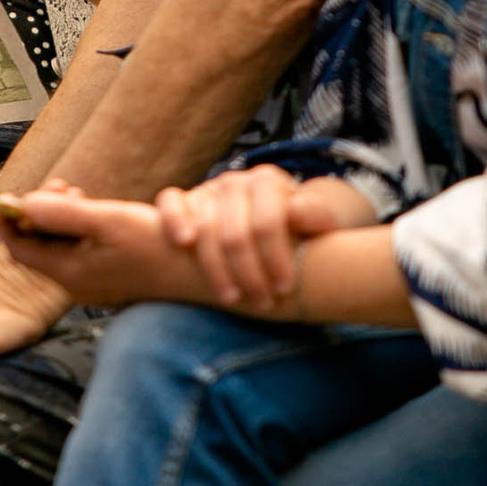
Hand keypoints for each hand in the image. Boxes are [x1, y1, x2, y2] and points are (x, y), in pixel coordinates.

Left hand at [0, 186, 219, 308]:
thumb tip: (24, 203)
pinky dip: (78, 232)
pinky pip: (79, 254)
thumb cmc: (156, 246)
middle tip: (59, 187)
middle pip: (38, 247)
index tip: (10, 195)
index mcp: (68, 271)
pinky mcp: (109, 280)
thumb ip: (62, 212)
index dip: (8, 219)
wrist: (198, 275)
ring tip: (78, 195)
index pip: (18, 247)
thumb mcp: (107, 220)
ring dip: (61, 220)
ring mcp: (93, 284)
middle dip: (39, 213)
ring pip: (59, 249)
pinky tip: (96, 216)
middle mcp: (76, 283)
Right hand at [155, 166, 374, 310]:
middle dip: (250, 274)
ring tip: (231, 299)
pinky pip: (170, 201)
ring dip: (216, 269)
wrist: (273, 219)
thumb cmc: (297, 227)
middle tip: (262, 303)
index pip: (268, 223)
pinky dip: (173, 218)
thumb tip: (299, 211)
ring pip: (205, 228)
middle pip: (235, 234)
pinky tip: (183, 243)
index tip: (284, 289)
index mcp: (268, 182)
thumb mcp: (316, 221)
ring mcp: (207, 190)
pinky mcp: (184, 199)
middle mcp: (235, 182)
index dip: (276, 258)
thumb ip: (316, 215)